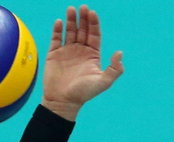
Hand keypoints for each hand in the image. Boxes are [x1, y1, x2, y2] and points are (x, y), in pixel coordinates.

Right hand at [40, 5, 123, 119]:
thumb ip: (114, 69)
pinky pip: (56, 39)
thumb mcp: (103, 82)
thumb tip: (120, 52)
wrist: (63, 102)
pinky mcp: (53, 55)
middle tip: (83, 7)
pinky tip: (58, 22)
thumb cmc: (84, 93)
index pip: (94, 34)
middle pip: (82, 30)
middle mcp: (80, 50)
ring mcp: (66, 52)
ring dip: (70, 20)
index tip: (92, 13)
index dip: (94, 23)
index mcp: (92, 54)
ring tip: (70, 9)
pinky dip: (57, 30)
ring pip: (69, 31)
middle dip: (83, 18)